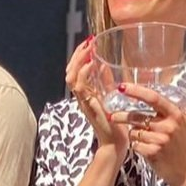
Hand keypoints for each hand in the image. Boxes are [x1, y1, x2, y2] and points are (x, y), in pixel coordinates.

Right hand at [67, 38, 128, 159]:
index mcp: (85, 93)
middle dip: (78, 54)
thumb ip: (105, 81)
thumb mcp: (109, 96)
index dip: (80, 55)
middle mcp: (81, 96)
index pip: (76, 70)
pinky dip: (85, 74)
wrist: (114, 143)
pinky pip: (80, 87)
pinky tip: (92, 64)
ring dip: (79, 61)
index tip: (89, 43)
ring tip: (89, 49)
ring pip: (71, 77)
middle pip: (70, 70)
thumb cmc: (113, 123)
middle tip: (88, 42)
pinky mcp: (88, 106)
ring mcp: (83, 101)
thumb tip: (105, 64)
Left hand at [113, 76, 185, 185]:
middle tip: (114, 116)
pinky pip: (135, 145)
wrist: (185, 171)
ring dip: (134, 134)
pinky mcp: (153, 152)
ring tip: (142, 138)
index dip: (136, 91)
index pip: (153, 98)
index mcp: (175, 114)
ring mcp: (160, 140)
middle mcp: (168, 126)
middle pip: (137, 116)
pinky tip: (144, 148)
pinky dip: (136, 146)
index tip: (122, 87)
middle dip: (123, 116)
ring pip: (134, 131)